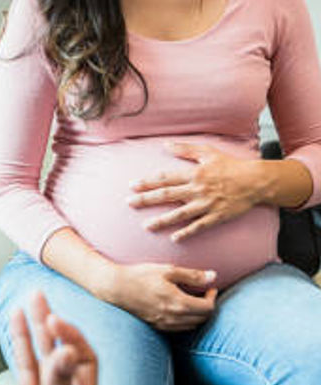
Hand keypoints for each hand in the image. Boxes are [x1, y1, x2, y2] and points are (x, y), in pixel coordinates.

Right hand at [111, 262, 217, 330]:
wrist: (116, 288)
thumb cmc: (141, 275)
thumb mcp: (167, 270)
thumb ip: (192, 275)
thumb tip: (213, 276)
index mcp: (179, 303)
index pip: (208, 308)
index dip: (213, 297)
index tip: (210, 287)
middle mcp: (174, 317)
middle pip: (203, 318)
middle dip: (207, 306)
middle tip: (203, 293)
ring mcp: (165, 324)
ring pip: (192, 325)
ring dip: (197, 314)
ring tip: (192, 299)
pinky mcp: (157, 326)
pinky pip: (180, 328)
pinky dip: (186, 320)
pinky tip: (179, 308)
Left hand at [127, 142, 261, 241]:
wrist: (255, 181)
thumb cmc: (230, 165)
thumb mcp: (208, 152)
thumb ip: (185, 149)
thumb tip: (165, 145)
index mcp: (193, 174)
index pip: (165, 178)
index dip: (147, 182)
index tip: (132, 186)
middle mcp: (197, 189)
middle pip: (167, 195)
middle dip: (146, 199)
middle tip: (129, 203)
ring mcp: (207, 204)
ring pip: (180, 214)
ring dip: (162, 220)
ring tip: (146, 226)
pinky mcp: (217, 216)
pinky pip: (199, 226)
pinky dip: (186, 233)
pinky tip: (174, 238)